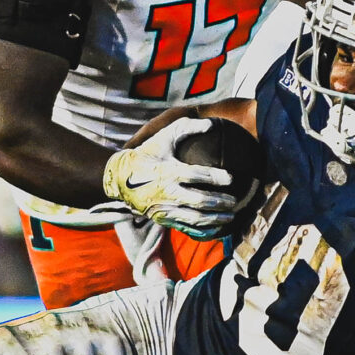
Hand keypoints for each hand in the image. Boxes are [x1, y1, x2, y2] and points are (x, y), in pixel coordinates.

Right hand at [102, 116, 241, 237]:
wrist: (119, 178)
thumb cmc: (146, 154)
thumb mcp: (163, 137)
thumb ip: (186, 127)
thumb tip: (210, 123)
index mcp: (167, 172)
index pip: (196, 175)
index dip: (215, 177)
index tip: (230, 178)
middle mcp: (166, 192)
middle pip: (199, 200)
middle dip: (220, 202)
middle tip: (235, 201)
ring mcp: (164, 208)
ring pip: (194, 218)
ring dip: (215, 219)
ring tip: (231, 216)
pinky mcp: (162, 219)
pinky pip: (185, 228)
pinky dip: (202, 231)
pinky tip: (216, 229)